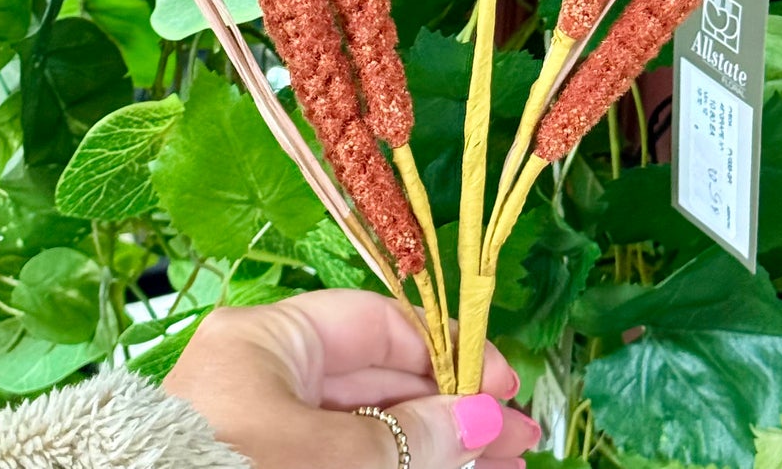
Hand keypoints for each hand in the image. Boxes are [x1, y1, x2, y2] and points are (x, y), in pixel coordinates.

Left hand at [164, 290, 539, 468]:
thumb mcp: (324, 455)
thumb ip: (406, 441)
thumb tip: (483, 419)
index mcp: (265, 341)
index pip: (374, 326)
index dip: (446, 353)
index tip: (503, 386)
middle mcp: (263, 380)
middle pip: (380, 383)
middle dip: (454, 413)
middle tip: (520, 443)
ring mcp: (261, 433)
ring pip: (369, 432)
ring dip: (437, 450)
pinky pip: (345, 463)